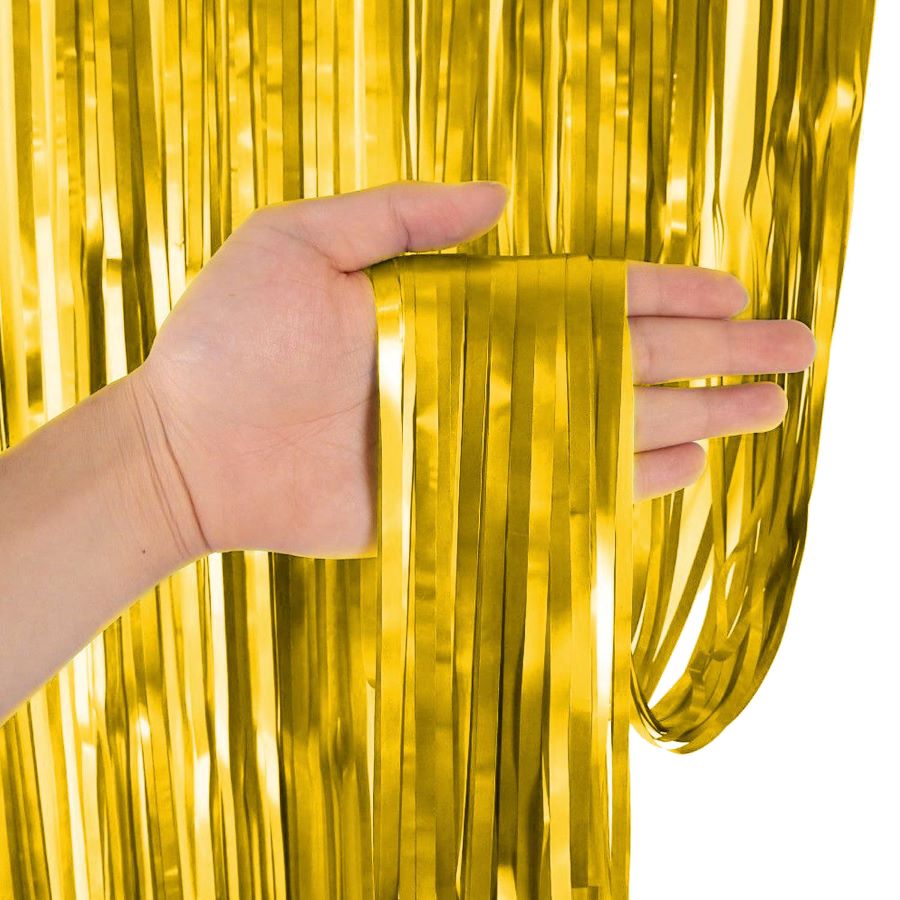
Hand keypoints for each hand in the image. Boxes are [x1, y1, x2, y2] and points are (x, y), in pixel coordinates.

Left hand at [130, 180, 814, 558]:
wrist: (190, 449)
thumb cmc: (230, 340)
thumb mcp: (303, 241)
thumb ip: (403, 217)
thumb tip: (506, 204)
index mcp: (462, 307)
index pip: (588, 296)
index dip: (664, 292)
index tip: (733, 289)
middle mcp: (486, 372)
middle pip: (623, 360)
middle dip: (713, 355)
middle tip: (794, 352)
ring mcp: (482, 438)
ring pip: (611, 425)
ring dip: (693, 418)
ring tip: (769, 409)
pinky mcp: (463, 498)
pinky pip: (562, 490)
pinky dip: (627, 480)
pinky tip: (689, 468)